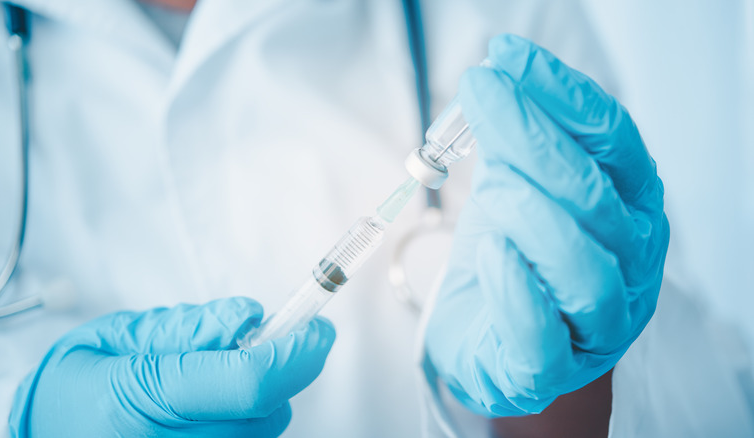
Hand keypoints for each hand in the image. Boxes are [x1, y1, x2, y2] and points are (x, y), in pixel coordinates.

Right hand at [9, 297, 334, 436]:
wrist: (47, 431)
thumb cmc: (76, 382)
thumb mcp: (121, 335)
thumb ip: (188, 327)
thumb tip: (249, 317)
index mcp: (142, 400)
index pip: (249, 382)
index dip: (296, 352)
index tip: (318, 327)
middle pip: (267, 409)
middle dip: (280, 368)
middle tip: (255, 342)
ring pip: (264, 429)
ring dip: (261, 396)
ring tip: (213, 379)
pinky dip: (246, 419)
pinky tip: (213, 406)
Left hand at [425, 34, 668, 415]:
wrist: (494, 342)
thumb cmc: (511, 259)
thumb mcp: (514, 186)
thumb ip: (514, 143)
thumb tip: (496, 74)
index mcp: (627, 207)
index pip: (611, 142)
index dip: (562, 95)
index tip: (508, 57)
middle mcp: (628, 264)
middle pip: (597, 198)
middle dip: (536, 137)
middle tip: (482, 93)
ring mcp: (597, 323)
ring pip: (588, 272)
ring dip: (536, 218)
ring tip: (492, 188)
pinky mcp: (549, 369)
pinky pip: (543, 336)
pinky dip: (517, 290)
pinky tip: (490, 253)